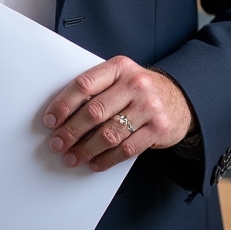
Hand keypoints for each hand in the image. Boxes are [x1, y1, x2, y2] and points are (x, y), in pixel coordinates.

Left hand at [42, 58, 194, 171]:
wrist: (180, 98)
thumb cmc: (139, 89)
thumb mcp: (120, 77)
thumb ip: (97, 88)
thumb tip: (63, 113)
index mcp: (119, 67)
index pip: (84, 84)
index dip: (63, 104)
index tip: (50, 119)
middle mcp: (135, 85)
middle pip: (94, 112)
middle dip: (71, 131)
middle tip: (57, 143)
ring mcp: (148, 107)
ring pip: (109, 134)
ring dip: (86, 149)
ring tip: (72, 156)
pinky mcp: (158, 129)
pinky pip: (126, 149)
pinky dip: (107, 159)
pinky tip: (94, 163)